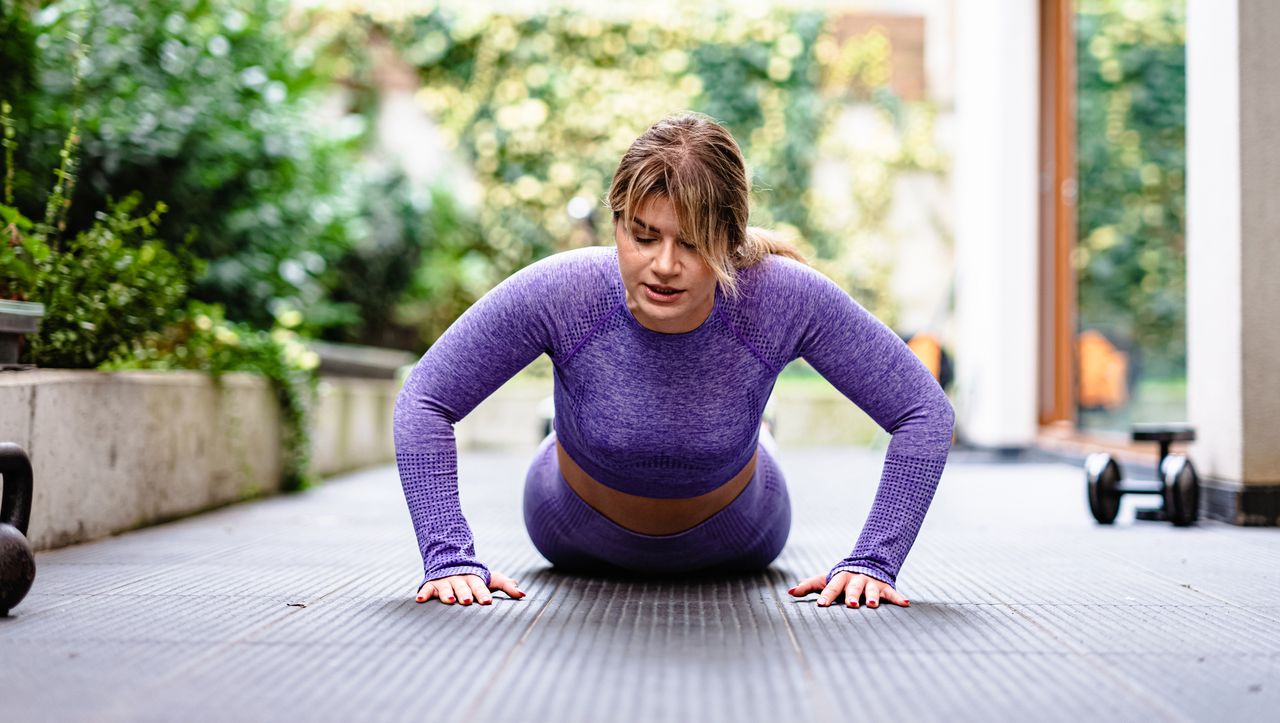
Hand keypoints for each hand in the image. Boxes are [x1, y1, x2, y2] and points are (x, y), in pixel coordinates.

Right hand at [415, 571, 525, 604]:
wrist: (452, 562)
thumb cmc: (475, 577)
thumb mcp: (491, 579)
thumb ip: (506, 585)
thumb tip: (523, 594)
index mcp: (474, 579)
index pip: (480, 586)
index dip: (483, 593)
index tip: (487, 602)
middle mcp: (460, 580)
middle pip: (463, 587)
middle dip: (465, 593)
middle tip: (467, 601)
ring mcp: (445, 582)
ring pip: (446, 587)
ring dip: (447, 593)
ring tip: (449, 600)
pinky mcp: (432, 584)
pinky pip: (427, 589)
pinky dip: (424, 594)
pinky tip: (420, 600)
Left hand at [787, 571, 908, 608]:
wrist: (866, 564)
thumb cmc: (842, 579)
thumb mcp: (826, 580)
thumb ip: (809, 586)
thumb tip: (789, 592)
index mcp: (841, 578)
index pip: (832, 587)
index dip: (827, 595)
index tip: (822, 605)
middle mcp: (856, 580)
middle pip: (853, 588)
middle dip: (852, 596)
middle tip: (851, 605)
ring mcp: (871, 583)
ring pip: (872, 591)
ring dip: (873, 597)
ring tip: (872, 605)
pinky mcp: (885, 587)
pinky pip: (893, 594)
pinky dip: (899, 598)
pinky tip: (906, 603)